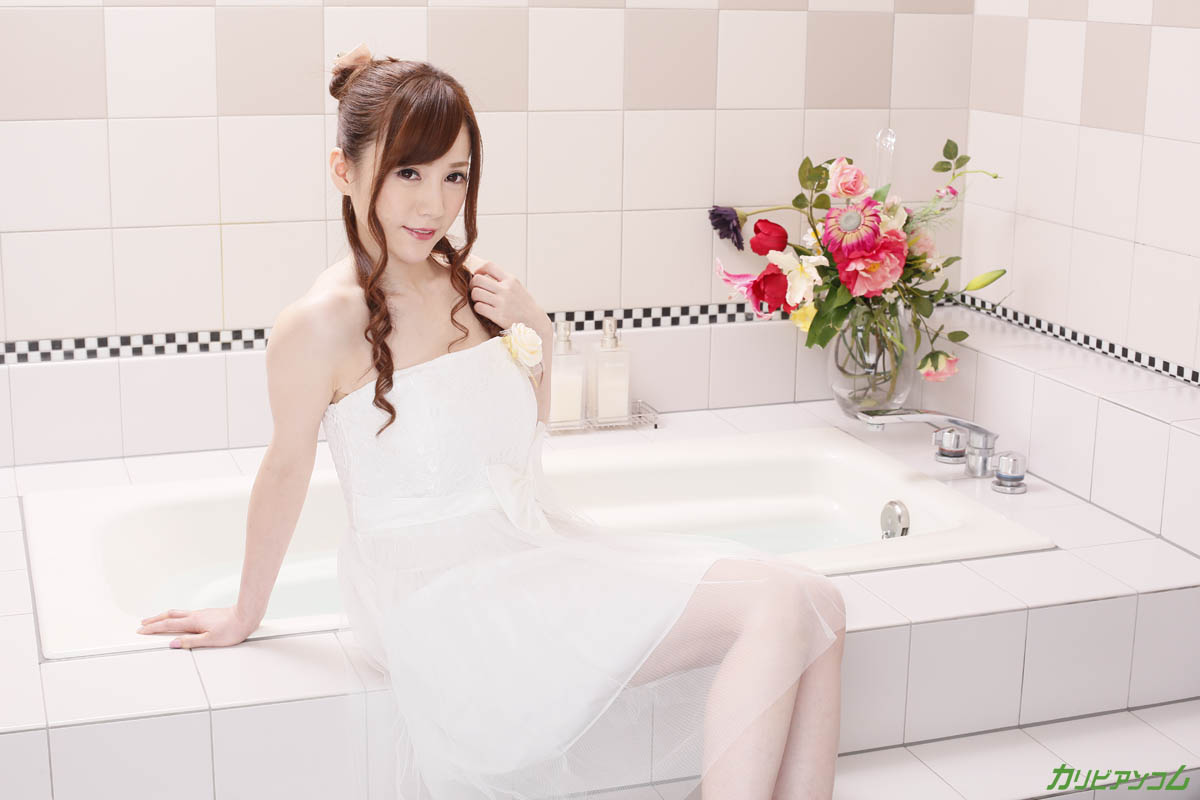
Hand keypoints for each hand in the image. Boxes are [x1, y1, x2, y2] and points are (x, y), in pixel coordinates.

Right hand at [136, 606, 256, 649]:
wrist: (247, 615)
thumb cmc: (232, 629)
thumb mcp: (211, 640)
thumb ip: (191, 642)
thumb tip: (173, 643)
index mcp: (193, 622)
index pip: (168, 625)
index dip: (153, 628)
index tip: (142, 630)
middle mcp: (195, 615)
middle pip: (169, 616)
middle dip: (154, 620)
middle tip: (143, 623)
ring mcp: (201, 613)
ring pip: (177, 613)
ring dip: (164, 616)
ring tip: (156, 620)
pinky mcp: (207, 613)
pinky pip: (185, 613)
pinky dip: (175, 616)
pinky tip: (179, 619)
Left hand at [468, 261, 550, 337]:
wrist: (535, 322)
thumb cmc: (523, 305)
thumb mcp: (517, 287)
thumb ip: (502, 280)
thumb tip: (482, 274)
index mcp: (511, 280)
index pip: (489, 266)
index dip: (478, 269)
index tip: (477, 275)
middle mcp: (506, 289)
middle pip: (478, 279)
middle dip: (473, 284)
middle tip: (475, 290)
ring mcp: (502, 303)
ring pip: (476, 293)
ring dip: (475, 297)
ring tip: (480, 300)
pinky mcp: (498, 316)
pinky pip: (479, 307)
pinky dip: (478, 308)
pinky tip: (484, 310)